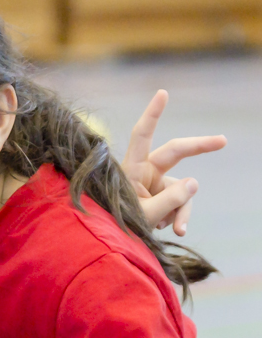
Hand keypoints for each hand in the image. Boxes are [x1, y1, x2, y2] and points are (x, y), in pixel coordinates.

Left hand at [123, 89, 225, 235]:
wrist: (114, 243)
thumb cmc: (119, 225)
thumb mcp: (145, 215)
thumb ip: (171, 200)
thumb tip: (194, 182)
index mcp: (132, 170)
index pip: (142, 136)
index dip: (152, 114)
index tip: (163, 93)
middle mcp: (144, 172)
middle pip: (175, 152)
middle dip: (199, 147)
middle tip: (223, 141)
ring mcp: (155, 184)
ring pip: (182, 190)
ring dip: (182, 210)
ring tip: (175, 229)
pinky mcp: (163, 197)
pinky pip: (180, 204)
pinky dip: (179, 217)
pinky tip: (174, 230)